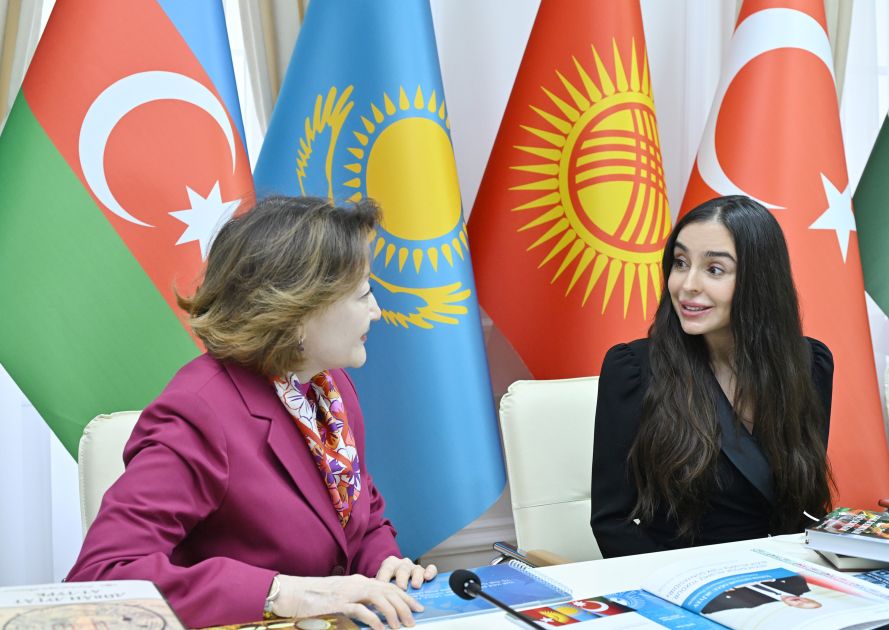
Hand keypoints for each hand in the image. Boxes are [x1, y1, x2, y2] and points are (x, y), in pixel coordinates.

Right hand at [272, 573, 421, 629]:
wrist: (292, 593)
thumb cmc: (315, 597)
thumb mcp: (341, 595)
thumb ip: (358, 600)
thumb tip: (375, 612)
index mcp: (359, 581)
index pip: (388, 586)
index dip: (405, 596)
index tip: (416, 606)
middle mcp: (357, 583)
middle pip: (389, 590)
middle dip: (405, 605)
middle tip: (415, 618)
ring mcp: (349, 592)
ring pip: (380, 598)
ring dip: (393, 613)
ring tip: (401, 626)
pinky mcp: (339, 603)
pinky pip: (362, 610)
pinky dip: (374, 619)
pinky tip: (381, 629)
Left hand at [376, 556, 437, 589]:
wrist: (398, 579)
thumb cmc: (388, 582)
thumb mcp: (381, 582)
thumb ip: (377, 586)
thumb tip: (369, 591)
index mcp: (390, 564)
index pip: (386, 569)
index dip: (384, 578)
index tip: (382, 587)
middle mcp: (403, 564)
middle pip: (402, 569)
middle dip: (402, 579)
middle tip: (401, 588)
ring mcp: (415, 568)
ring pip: (416, 569)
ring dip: (416, 577)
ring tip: (415, 586)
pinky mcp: (426, 572)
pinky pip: (431, 569)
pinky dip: (430, 572)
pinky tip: (428, 578)